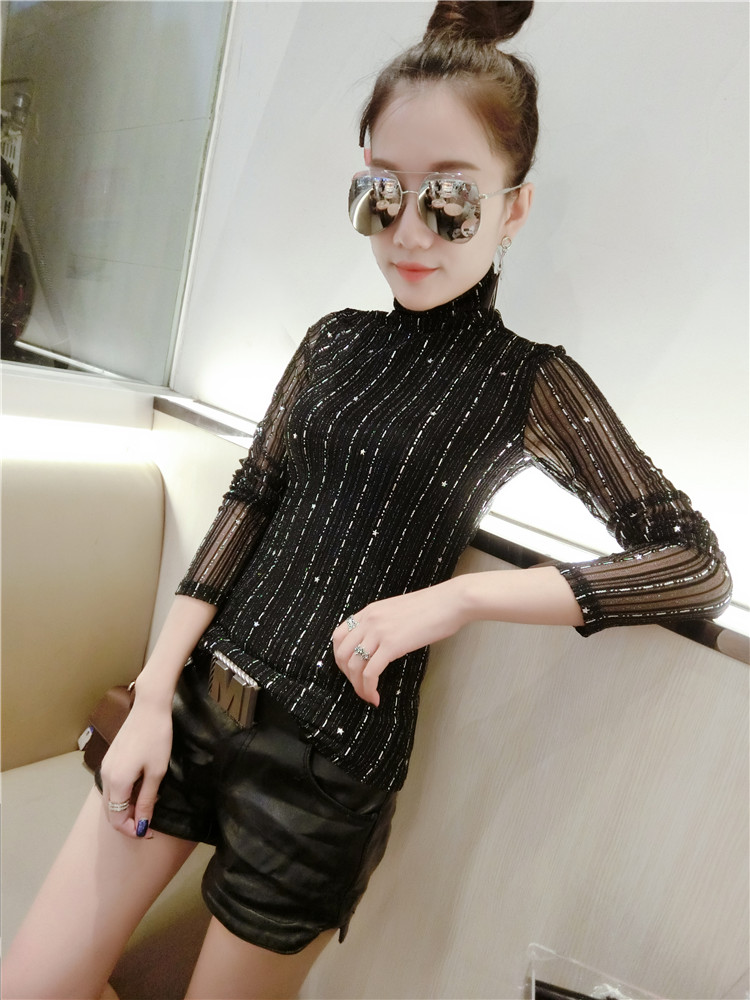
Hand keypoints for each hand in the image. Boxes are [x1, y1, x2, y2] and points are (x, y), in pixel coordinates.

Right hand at [99, 697, 172, 839]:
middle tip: (147, 824)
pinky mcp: (110, 758)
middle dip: (127, 821)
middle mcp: (106, 776)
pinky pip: (113, 785)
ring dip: (125, 809)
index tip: (147, 833)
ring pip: (111, 798)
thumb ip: (146, 801)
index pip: (116, 818)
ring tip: (146, 808)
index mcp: (117, 782)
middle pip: (110, 810)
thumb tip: (140, 825)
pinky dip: (123, 795)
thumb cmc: (157, 739)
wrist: (150, 707)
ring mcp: (106, 766)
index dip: (131, 830)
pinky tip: (139, 791)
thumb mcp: (156, 773)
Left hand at [332, 580, 466, 706]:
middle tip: (359, 687)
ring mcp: (378, 632)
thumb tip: (380, 645)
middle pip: (342, 653)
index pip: (338, 636)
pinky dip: (369, 689)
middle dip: (347, 675)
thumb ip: (383, 625)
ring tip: (368, 696)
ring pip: (354, 666)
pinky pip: (370, 673)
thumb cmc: (432, 607)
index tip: (351, 671)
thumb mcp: (398, 611)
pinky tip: (376, 697)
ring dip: (358, 687)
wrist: (450, 602)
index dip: (340, 658)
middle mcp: (369, 620)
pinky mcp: (392, 645)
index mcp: (369, 611)